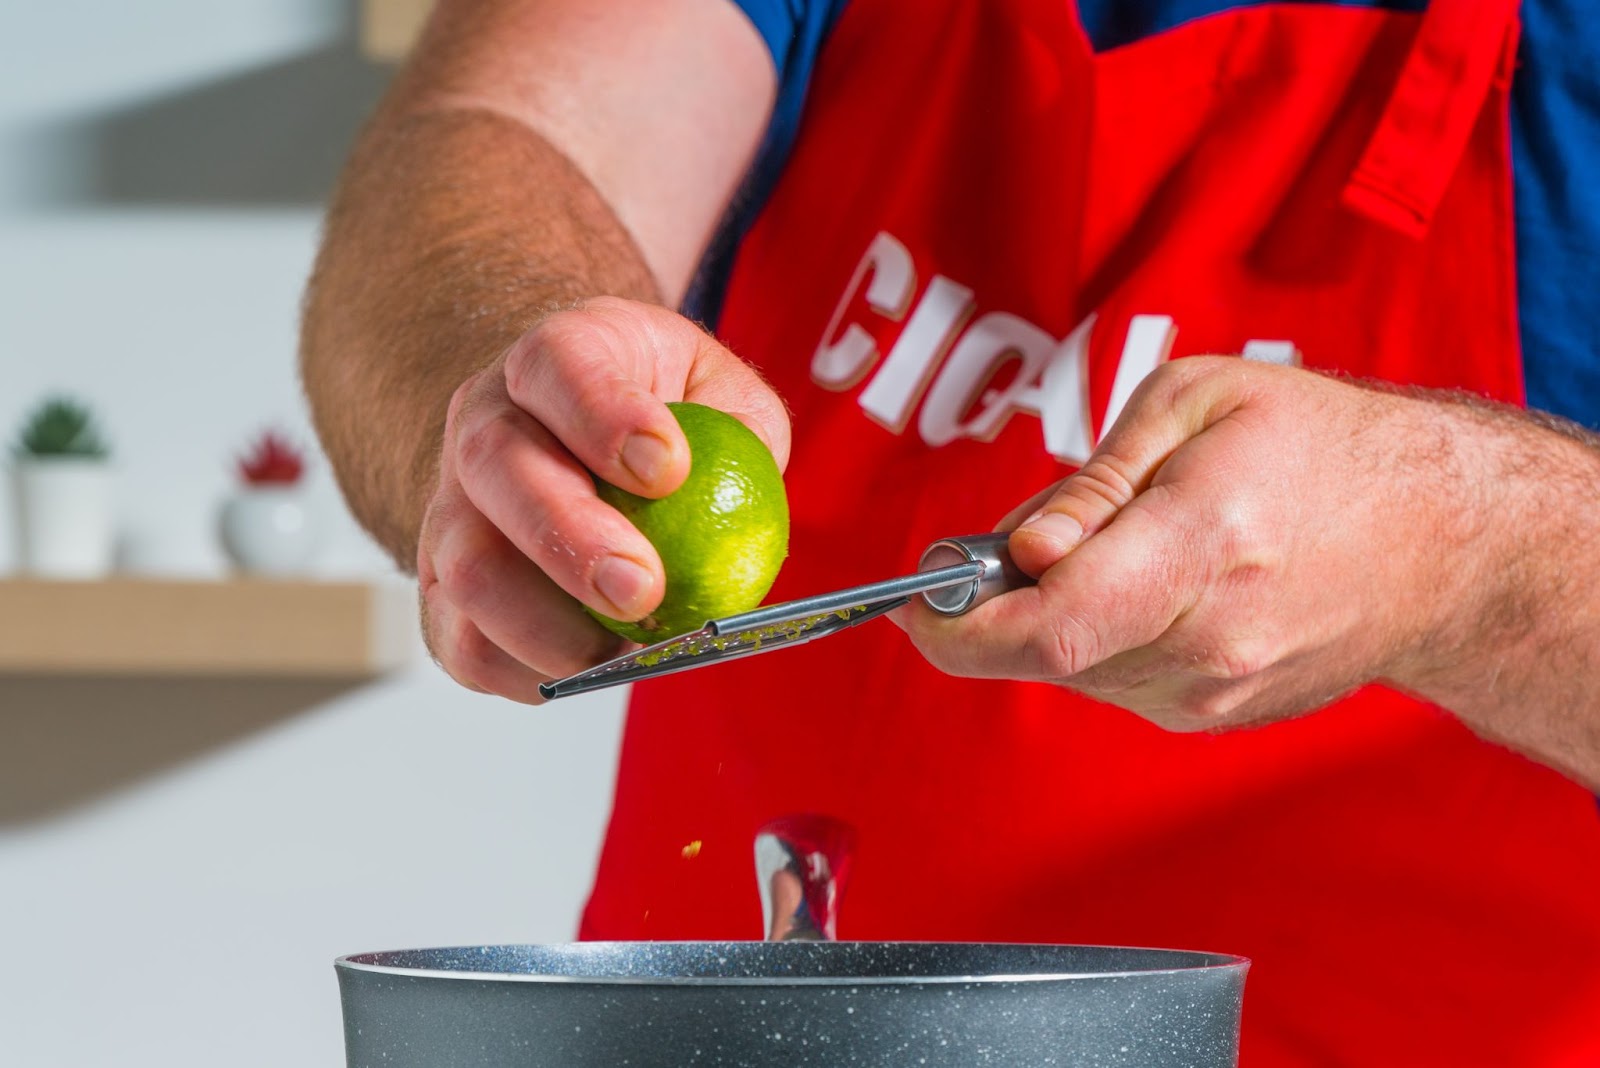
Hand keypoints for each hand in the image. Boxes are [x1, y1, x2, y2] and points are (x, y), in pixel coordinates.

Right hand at [418, 296, 789, 702]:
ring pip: (465, 568)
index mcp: (555, 355)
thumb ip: (742, 431)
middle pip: (496, 468)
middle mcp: (485, 420)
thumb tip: (748, 498)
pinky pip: (462, 642)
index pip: (559, 366)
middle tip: (643, 590)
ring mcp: (453, 505)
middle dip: (569, 537)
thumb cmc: (658, 415)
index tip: (668, 469)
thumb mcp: (718, 391)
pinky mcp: (443, 587)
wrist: (569, 435)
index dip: (606, 417)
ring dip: (546, 624)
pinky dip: (523, 671)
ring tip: (624, 648)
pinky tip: (587, 667)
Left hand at [895, 357, 1488, 730]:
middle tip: (1011, 545)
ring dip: (1051, 615)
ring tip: (1113, 547)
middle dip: (995, 604)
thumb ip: (1094, 485)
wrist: (1439, 542)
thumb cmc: (1317, 448)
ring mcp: (1215, 691)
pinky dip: (1097, 636)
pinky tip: (1149, 585)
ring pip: (1073, 670)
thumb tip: (1022, 552)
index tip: (914, 601)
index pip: (1048, 626)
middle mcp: (1208, 639)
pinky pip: (1114, 680)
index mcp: (1201, 544)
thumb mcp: (1195, 405)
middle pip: (1045, 653)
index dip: (956, 627)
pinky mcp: (1215, 716)